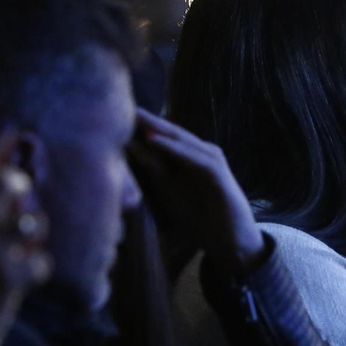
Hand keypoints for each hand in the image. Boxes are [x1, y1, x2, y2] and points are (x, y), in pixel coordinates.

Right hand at [0, 132, 52, 345]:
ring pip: (30, 219)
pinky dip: (39, 270)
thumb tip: (6, 206)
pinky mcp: (7, 278)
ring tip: (24, 250)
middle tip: (23, 201)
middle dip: (21, 187)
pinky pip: (41, 260)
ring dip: (35, 232)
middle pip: (3, 184)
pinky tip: (26, 283)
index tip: (10, 128)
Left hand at [130, 109, 265, 272]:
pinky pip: (195, 158)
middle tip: (124, 104)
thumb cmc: (199, 216)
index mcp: (190, 156)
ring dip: (159, 128)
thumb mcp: (169, 190)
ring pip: (183, 141)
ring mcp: (212, 162)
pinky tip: (154, 141)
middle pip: (172, 133)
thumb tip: (129, 148)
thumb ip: (154, 169)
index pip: (163, 136)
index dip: (141, 125)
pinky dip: (175, 149)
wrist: (229, 241)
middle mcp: (202, 153)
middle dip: (148, 119)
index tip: (115, 113)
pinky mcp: (219, 174)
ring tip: (136, 116)